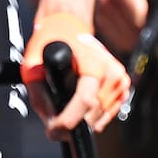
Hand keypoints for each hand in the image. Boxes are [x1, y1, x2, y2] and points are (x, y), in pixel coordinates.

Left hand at [21, 10, 129, 134]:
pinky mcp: (123, 87)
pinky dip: (92, 116)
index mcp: (93, 62)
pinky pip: (106, 115)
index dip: (68, 121)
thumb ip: (39, 96)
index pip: (86, 100)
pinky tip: (80, 103)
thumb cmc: (52, 42)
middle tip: (53, 123)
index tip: (53, 130)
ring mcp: (120, 79)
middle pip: (91, 115)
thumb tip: (50, 121)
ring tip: (65, 109)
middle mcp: (111, 71)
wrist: (70, 27)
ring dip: (81, 121)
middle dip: (70, 124)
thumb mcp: (34, 65)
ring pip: (99, 119)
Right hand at [95, 0, 157, 54]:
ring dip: (141, 37)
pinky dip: (131, 38)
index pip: (139, 21)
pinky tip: (142, 25)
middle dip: (152, 34)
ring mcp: (100, 9)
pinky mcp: (99, 18)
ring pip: (124, 40)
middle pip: (132, 34)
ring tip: (153, 21)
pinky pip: (118, 41)